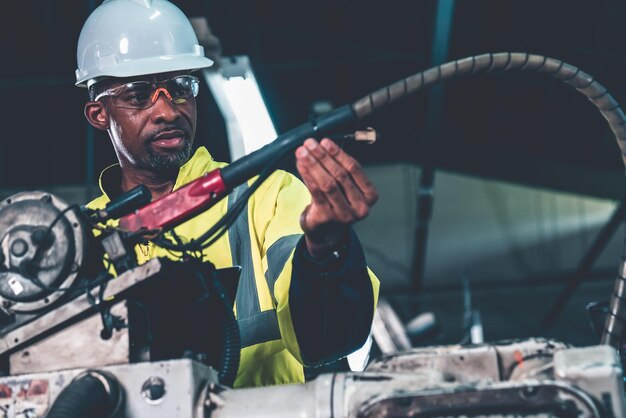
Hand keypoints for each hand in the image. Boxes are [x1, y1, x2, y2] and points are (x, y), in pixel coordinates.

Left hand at [295, 138, 377, 258]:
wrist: (327, 233)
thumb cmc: (337, 205)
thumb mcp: (347, 189)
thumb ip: (340, 170)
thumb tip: (322, 146)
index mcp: (369, 196)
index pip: (354, 169)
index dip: (338, 153)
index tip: (325, 142)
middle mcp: (360, 206)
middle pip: (340, 175)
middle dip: (323, 156)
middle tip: (310, 144)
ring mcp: (344, 214)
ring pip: (327, 183)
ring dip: (313, 164)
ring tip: (303, 152)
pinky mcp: (327, 217)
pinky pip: (315, 192)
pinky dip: (307, 175)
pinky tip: (301, 165)